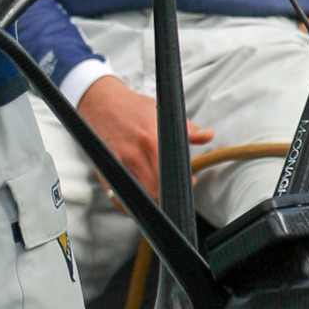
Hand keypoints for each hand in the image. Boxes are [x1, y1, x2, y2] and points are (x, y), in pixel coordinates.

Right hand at [76, 73, 212, 198]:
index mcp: (152, 140)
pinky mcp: (105, 172)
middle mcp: (134, 155)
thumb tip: (208, 136)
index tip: (187, 181)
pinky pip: (119, 199)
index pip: (171, 174)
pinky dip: (130, 204)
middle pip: (155, 191)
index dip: (182, 182)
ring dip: (151, 199)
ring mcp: (118, 165)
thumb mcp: (162, 112)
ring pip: (139, 197)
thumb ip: (187, 128)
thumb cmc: (132, 108)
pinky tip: (139, 196)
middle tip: (173, 188)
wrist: (101, 104)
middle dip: (168, 194)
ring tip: (158, 191)